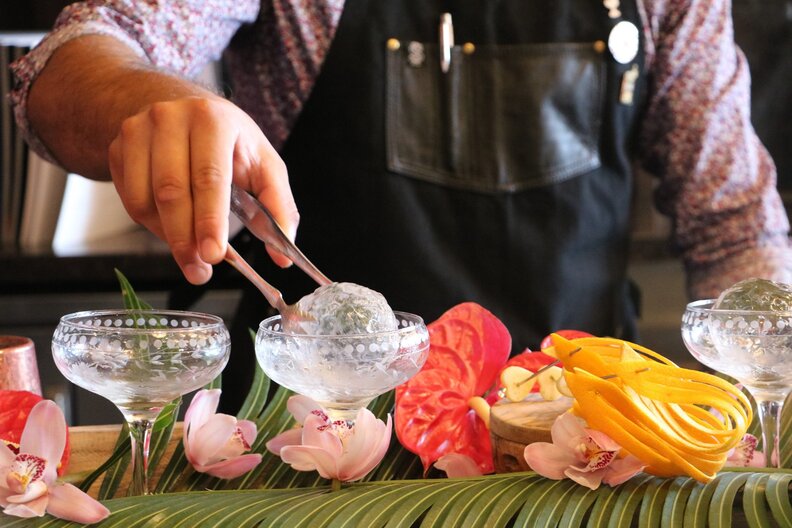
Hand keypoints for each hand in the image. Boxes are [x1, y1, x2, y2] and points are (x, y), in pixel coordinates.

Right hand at [108, 96, 298, 283]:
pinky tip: (172, 228)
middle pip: (172, 191)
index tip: (213, 254)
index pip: (209, 177)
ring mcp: (139, 131)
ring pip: (146, 200)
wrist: (179, 105)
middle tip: (200, 270)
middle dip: (186, 239)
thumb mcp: (263, 162)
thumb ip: (278, 205)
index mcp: (213, 119)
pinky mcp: (118, 147)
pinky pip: (130, 200)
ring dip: (168, 237)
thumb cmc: (227, 139)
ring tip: (190, 256)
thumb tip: (283, 253)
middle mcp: (171, 119)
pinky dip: (151, 225)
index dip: (210, 220)